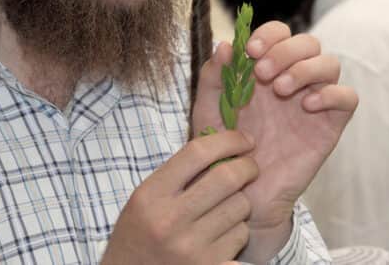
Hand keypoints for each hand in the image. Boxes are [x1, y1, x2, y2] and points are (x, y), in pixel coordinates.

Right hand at [102, 130, 256, 264]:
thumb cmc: (139, 233)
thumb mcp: (145, 197)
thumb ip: (177, 172)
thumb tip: (220, 145)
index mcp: (152, 195)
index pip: (198, 153)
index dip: (228, 140)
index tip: (244, 139)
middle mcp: (171, 221)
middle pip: (227, 178)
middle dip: (247, 167)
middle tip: (249, 167)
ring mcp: (191, 248)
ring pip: (240, 208)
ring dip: (241, 202)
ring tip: (226, 207)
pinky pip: (241, 237)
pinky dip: (238, 231)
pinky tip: (225, 233)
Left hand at [192, 21, 357, 259]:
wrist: (241, 191)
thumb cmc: (224, 148)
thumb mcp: (209, 109)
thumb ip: (213, 77)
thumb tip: (224, 45)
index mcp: (266, 68)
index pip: (280, 33)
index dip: (269, 34)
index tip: (251, 51)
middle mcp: (293, 79)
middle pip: (308, 42)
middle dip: (286, 50)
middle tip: (263, 72)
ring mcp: (314, 100)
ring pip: (330, 63)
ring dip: (306, 69)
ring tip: (281, 90)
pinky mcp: (330, 125)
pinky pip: (348, 97)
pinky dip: (332, 94)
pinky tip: (307, 106)